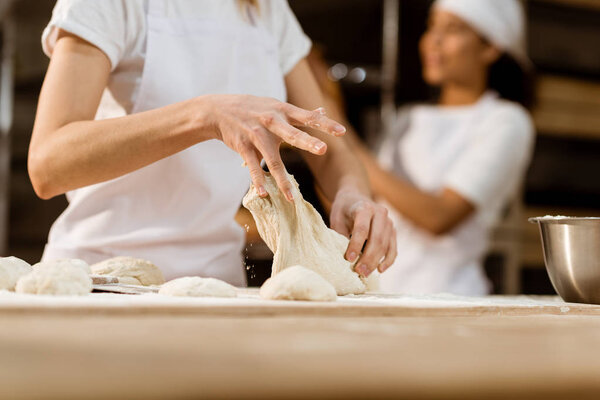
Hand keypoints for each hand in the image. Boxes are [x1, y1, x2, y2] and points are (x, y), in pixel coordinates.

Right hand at [207, 94, 345, 200]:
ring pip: (272, 160)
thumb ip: (300, 113)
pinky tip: (264, 194)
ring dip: (282, 179)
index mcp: (283, 111)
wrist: (219, 110)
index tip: (342, 132)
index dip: (325, 124)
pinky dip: (258, 181)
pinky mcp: (244, 146)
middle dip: (307, 142)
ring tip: (292, 198)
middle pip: (292, 133)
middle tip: (322, 149)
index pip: (308, 117)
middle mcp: (272, 121)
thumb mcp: (277, 106)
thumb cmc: (254, 109)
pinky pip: (253, 167)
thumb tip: (323, 111)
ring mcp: (257, 134)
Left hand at [330, 190, 396, 276]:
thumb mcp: (337, 219)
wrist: (355, 198)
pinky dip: (388, 260)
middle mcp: (380, 213)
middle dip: (368, 257)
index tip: (349, 259)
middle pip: (376, 239)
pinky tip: (380, 269)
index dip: (356, 245)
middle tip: (359, 271)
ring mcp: (389, 222)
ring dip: (376, 261)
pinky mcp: (393, 231)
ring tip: (365, 273)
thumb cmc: (343, 211)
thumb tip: (342, 257)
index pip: (362, 229)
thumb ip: (340, 235)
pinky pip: (393, 248)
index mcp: (364, 208)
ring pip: (385, 245)